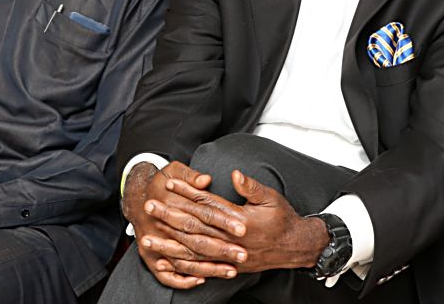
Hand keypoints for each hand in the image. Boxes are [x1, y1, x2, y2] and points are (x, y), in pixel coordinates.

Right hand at [124, 161, 246, 289]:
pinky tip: (203, 280)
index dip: (223, 221)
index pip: (202, 213)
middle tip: (243, 254)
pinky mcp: (150, 256)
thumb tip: (206, 180)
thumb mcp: (172, 170)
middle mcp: (162, 224)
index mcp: (171, 202)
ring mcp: (156, 242)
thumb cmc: (159, 183)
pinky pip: (168, 273)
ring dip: (210, 267)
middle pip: (197, 239)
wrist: (134, 199)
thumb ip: (189, 175)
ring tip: (232, 270)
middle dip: (221, 248)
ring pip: (187, 258)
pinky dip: (185, 279)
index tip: (243, 228)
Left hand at [145, 170, 327, 275]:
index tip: (168, 183)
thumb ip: (251, 186)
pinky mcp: (229, 267)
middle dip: (169, 216)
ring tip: (147, 238)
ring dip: (170, 244)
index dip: (187, 193)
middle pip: (195, 227)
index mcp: (241, 221)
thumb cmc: (282, 218)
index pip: (207, 204)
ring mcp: (229, 257)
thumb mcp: (271, 197)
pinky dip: (182, 267)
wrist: (296, 247)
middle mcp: (232, 241)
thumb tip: (234, 174)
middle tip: (148, 206)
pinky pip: (201, 269)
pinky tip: (165, 264)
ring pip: (194, 251)